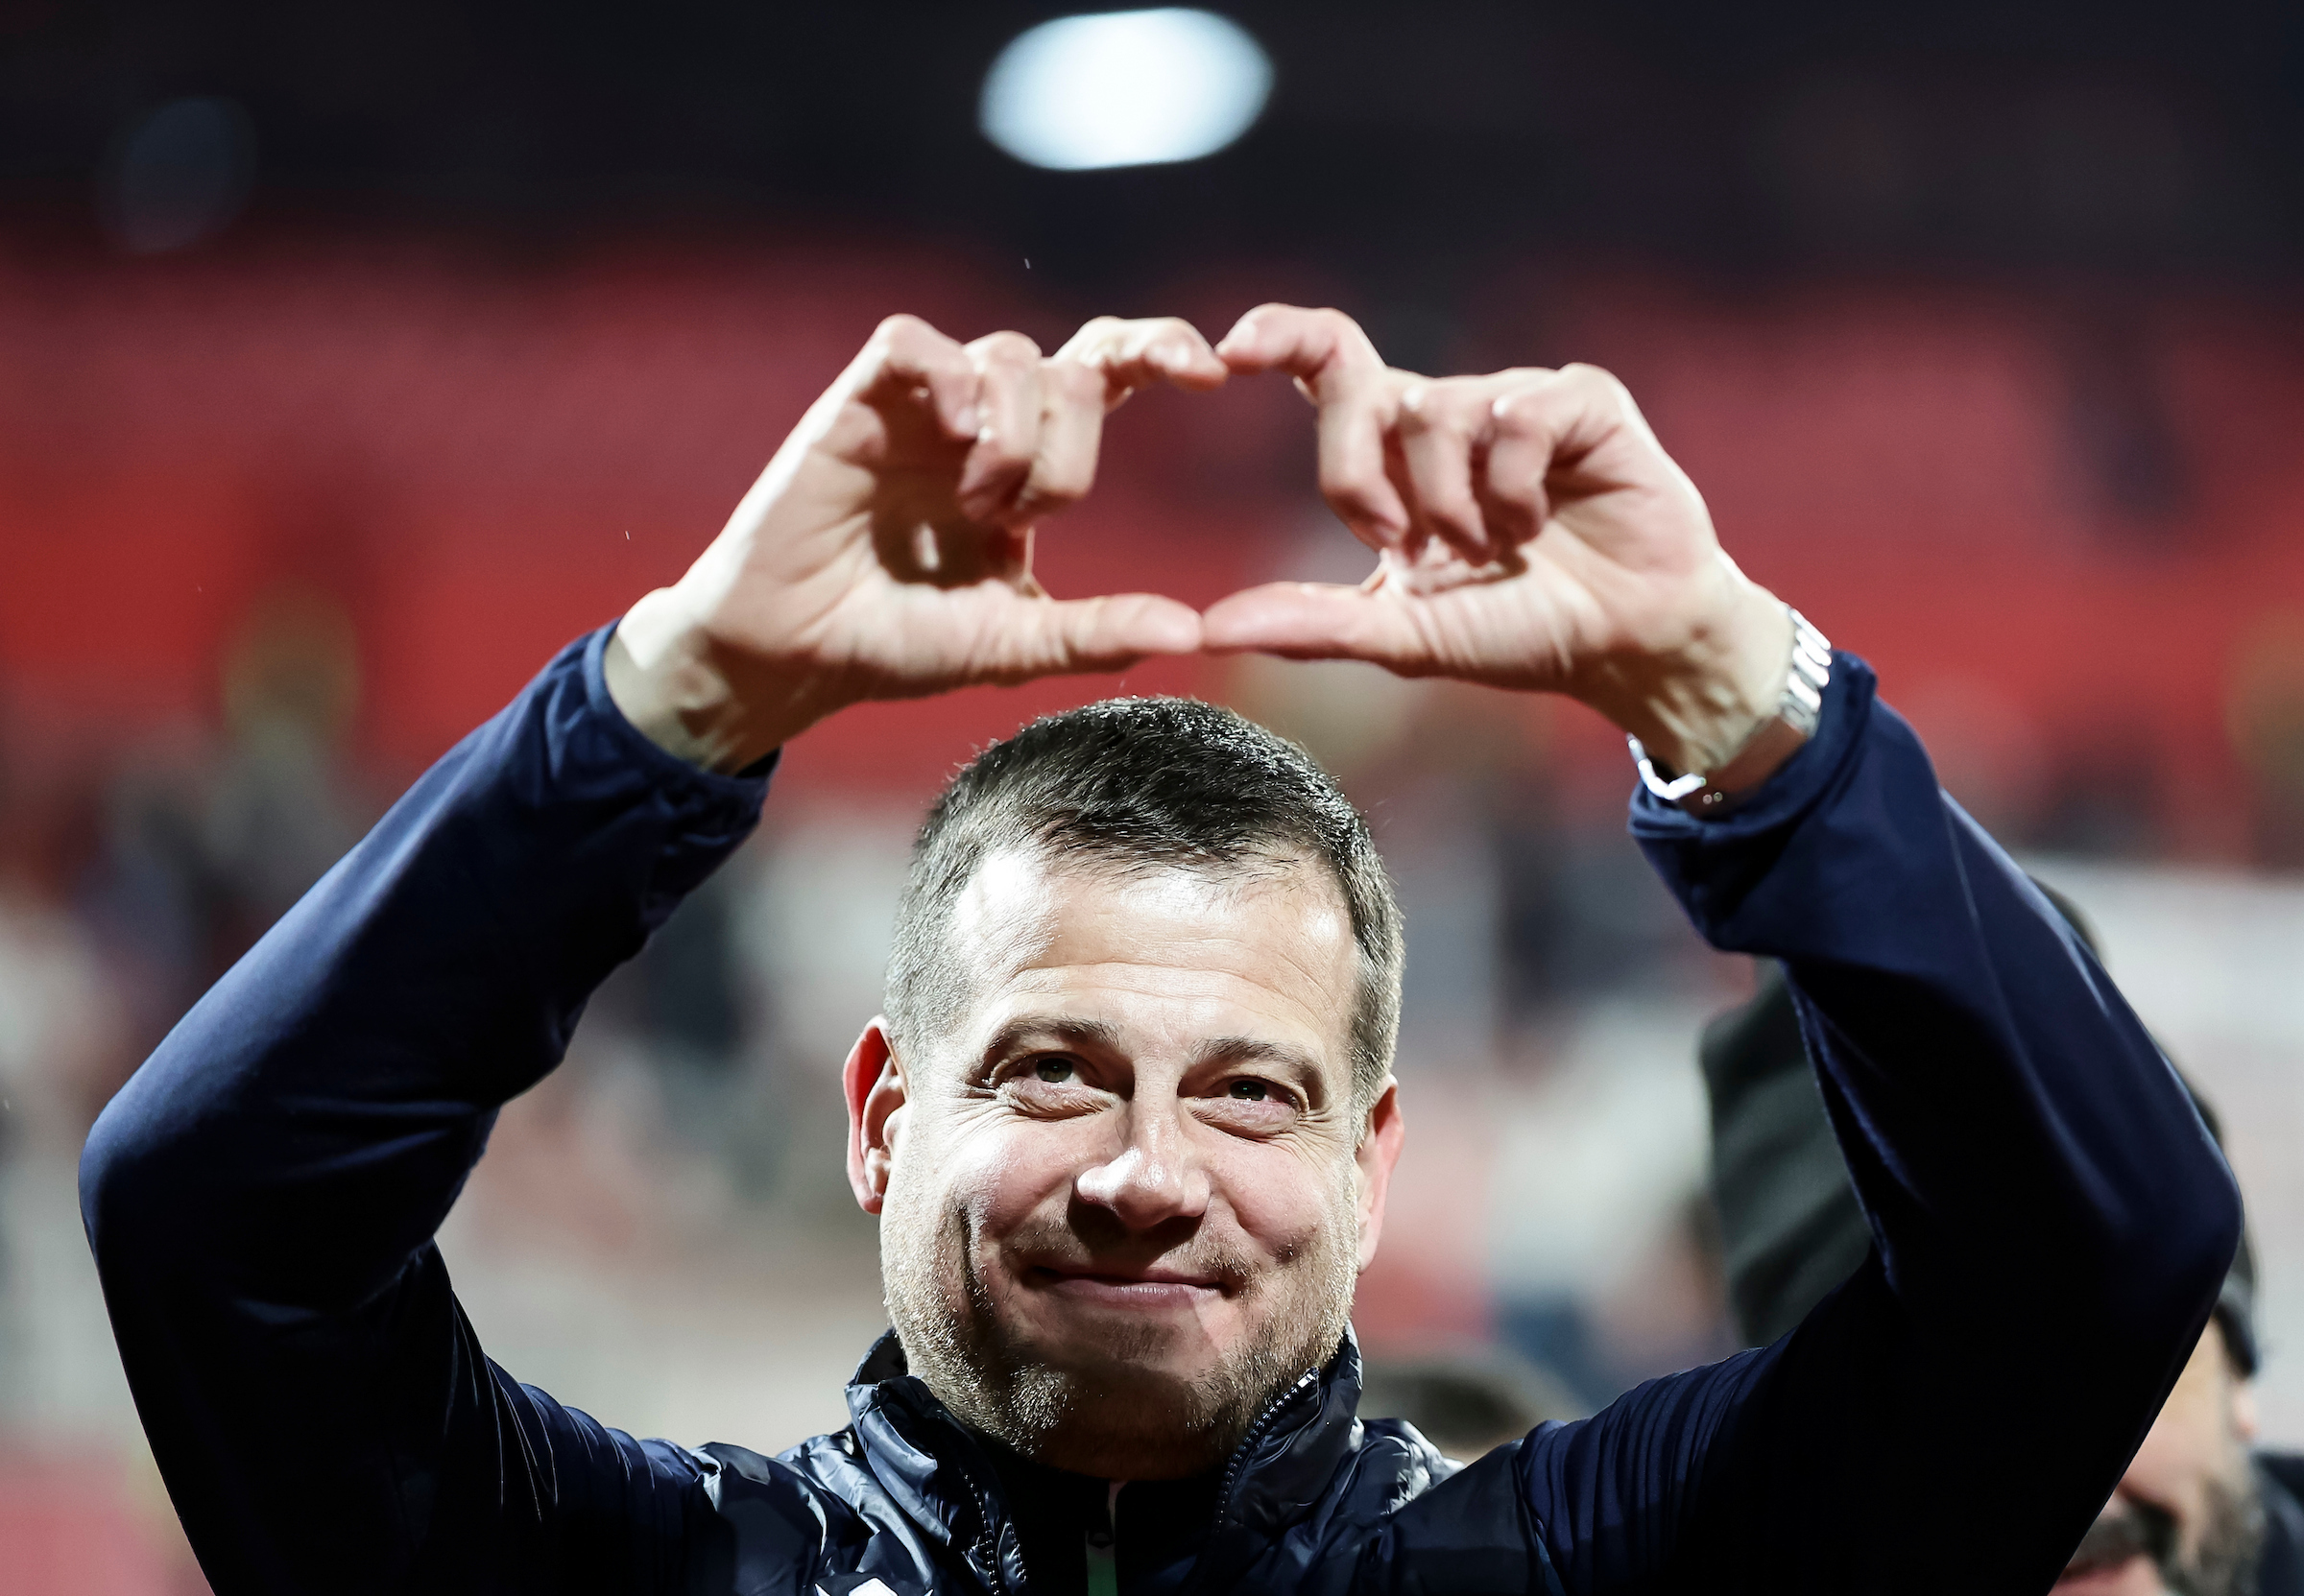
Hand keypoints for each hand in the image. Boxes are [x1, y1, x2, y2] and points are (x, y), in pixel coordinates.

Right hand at [608, 314, 1224, 770]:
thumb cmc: (898, 643)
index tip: (1214, 376)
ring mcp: (923, 408)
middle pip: (1077, 361)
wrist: (796, 656)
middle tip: (1044, 507)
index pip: (1110, 375)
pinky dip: (950, 382)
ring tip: (974, 510)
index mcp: (1029, 462)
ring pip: (1010, 356)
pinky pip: (915, 344)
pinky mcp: (858, 402)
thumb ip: (1097, 633)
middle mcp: (984, 422)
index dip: (1162, 352)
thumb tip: (1193, 631)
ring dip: (1014, 440)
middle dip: (1084, 428)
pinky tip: (955, 440)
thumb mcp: (1012, 645)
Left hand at [1201, 305, 1793, 775]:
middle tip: (1390, 541)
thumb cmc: (1517, 630)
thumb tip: (1210, 630)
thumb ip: (1311, 624)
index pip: (1327, 363)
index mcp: (1398, 454)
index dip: (1280, 337)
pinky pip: (1519, 417)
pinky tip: (1542, 523)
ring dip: (1452, 505)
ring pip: (1437, 412)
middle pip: (1363, 386)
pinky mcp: (1582, 400)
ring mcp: (1515, 400)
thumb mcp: (1401, 635)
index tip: (1229, 350)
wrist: (1623, 644)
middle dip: (1353, 466)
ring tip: (1492, 551)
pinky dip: (1517, 488)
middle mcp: (1450, 413)